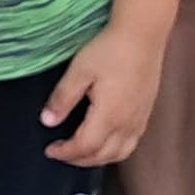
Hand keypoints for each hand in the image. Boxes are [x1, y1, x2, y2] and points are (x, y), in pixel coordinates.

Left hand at [44, 15, 167, 166]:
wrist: (143, 34)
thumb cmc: (110, 49)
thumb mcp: (80, 70)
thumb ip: (63, 98)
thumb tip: (47, 122)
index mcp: (109, 116)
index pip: (85, 147)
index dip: (65, 152)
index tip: (49, 150)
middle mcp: (128, 124)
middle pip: (103, 156)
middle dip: (79, 160)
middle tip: (61, 153)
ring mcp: (140, 120)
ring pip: (120, 153)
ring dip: (98, 159)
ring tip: (80, 152)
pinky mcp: (147, 113)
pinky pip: (131, 143)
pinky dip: (114, 151)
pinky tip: (105, 141)